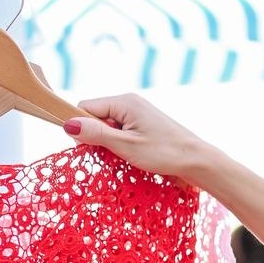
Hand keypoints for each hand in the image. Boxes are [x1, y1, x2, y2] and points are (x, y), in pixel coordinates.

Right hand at [64, 94, 212, 184]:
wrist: (197, 160)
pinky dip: (119, 145)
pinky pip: (120, 132)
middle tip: (111, 156)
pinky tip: (130, 157)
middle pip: (95, 116)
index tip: (89, 149)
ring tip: (124, 157)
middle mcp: (130, 103)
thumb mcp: (125, 146)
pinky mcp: (143, 125)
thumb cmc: (164, 153)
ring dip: (108, 144)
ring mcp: (137, 114)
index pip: (85, 107)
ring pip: (107, 127)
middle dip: (95, 137)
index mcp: (124, 102)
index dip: (81, 128)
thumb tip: (67, 123)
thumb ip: (96, 134)